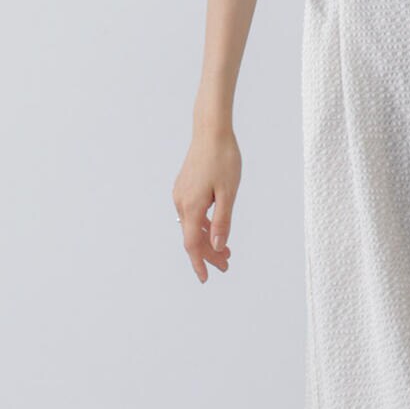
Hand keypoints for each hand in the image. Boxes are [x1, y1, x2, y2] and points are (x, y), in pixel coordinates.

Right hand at [173, 126, 241, 282]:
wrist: (211, 130)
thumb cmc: (223, 158)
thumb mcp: (228, 193)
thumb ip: (222, 221)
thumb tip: (217, 246)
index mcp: (191, 206)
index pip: (192, 244)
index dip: (199, 263)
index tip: (206, 278)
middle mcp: (181, 202)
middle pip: (192, 237)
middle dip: (208, 254)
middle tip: (227, 264)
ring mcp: (180, 194)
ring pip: (191, 225)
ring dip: (207, 239)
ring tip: (226, 250)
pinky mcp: (184, 186)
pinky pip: (191, 213)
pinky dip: (202, 225)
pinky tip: (215, 227)